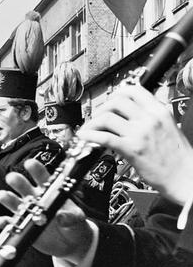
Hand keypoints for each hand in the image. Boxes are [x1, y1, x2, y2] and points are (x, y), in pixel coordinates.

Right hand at [0, 158, 94, 258]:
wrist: (69, 245)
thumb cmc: (74, 226)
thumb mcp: (78, 219)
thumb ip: (72, 217)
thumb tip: (63, 217)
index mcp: (50, 192)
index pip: (42, 177)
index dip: (36, 169)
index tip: (30, 164)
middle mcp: (35, 199)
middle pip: (24, 186)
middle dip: (17, 181)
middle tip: (12, 178)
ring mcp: (27, 212)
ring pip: (13, 201)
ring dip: (7, 198)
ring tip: (3, 196)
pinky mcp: (21, 226)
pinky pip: (9, 223)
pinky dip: (4, 222)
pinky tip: (2, 222)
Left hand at [77, 84, 192, 204]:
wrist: (185, 176)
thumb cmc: (177, 157)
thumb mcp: (168, 127)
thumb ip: (150, 118)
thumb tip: (130, 113)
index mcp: (159, 111)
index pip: (134, 90)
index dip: (116, 93)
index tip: (109, 100)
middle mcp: (149, 119)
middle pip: (116, 102)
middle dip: (101, 108)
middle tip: (96, 116)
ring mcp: (140, 133)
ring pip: (107, 118)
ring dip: (92, 122)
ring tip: (89, 128)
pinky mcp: (132, 149)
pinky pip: (105, 137)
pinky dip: (90, 135)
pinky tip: (85, 137)